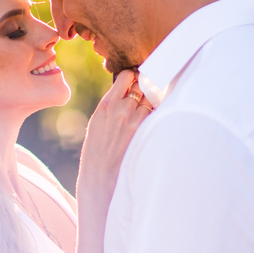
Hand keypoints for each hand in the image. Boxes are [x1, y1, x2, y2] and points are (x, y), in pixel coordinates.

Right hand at [76, 69, 152, 204]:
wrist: (100, 176)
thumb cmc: (97, 150)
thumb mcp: (97, 122)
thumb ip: (111, 105)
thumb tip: (128, 92)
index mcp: (106, 104)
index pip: (126, 76)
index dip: (133, 77)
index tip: (135, 81)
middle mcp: (122, 108)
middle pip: (143, 85)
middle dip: (145, 88)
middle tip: (145, 96)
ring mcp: (135, 120)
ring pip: (152, 100)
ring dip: (151, 103)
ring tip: (145, 114)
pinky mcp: (146, 132)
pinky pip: (156, 115)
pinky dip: (155, 116)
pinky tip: (150, 125)